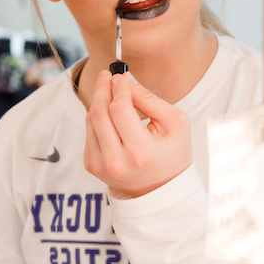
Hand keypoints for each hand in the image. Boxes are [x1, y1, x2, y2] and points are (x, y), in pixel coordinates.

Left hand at [83, 70, 191, 198]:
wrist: (160, 188)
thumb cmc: (172, 153)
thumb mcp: (175, 124)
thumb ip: (150, 99)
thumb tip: (125, 79)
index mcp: (141, 153)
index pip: (120, 110)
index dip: (118, 88)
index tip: (119, 75)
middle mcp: (117, 162)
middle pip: (100, 113)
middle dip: (102, 89)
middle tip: (106, 75)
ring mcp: (100, 166)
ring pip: (91, 121)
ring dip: (99, 102)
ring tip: (110, 92)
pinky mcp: (91, 165)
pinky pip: (89, 132)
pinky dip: (97, 119)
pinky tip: (110, 116)